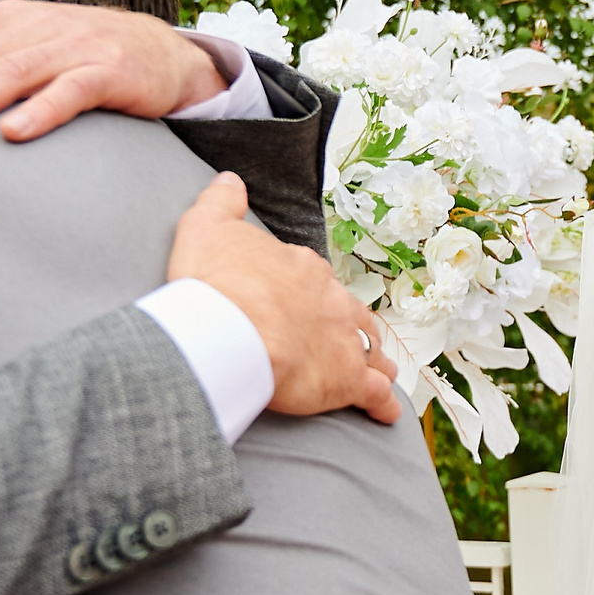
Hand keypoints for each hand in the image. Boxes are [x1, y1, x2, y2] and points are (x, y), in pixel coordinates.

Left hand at [0, 0, 226, 142]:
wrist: (161, 53)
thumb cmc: (75, 58)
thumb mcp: (20, 48)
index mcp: (0, 21)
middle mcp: (28, 28)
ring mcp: (70, 48)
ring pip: (8, 74)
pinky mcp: (109, 73)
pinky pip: (71, 94)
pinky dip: (41, 112)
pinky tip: (14, 135)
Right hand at [168, 174, 401, 422]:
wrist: (230, 326)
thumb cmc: (215, 281)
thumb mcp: (207, 227)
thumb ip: (221, 203)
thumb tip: (229, 180)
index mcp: (302, 268)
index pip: (312, 278)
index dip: (307, 293)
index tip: (299, 303)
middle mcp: (331, 300)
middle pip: (349, 313)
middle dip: (352, 327)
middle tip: (349, 340)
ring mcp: (344, 339)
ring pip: (370, 349)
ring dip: (375, 361)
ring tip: (378, 373)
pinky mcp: (347, 380)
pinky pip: (375, 394)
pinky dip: (383, 405)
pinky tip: (386, 414)